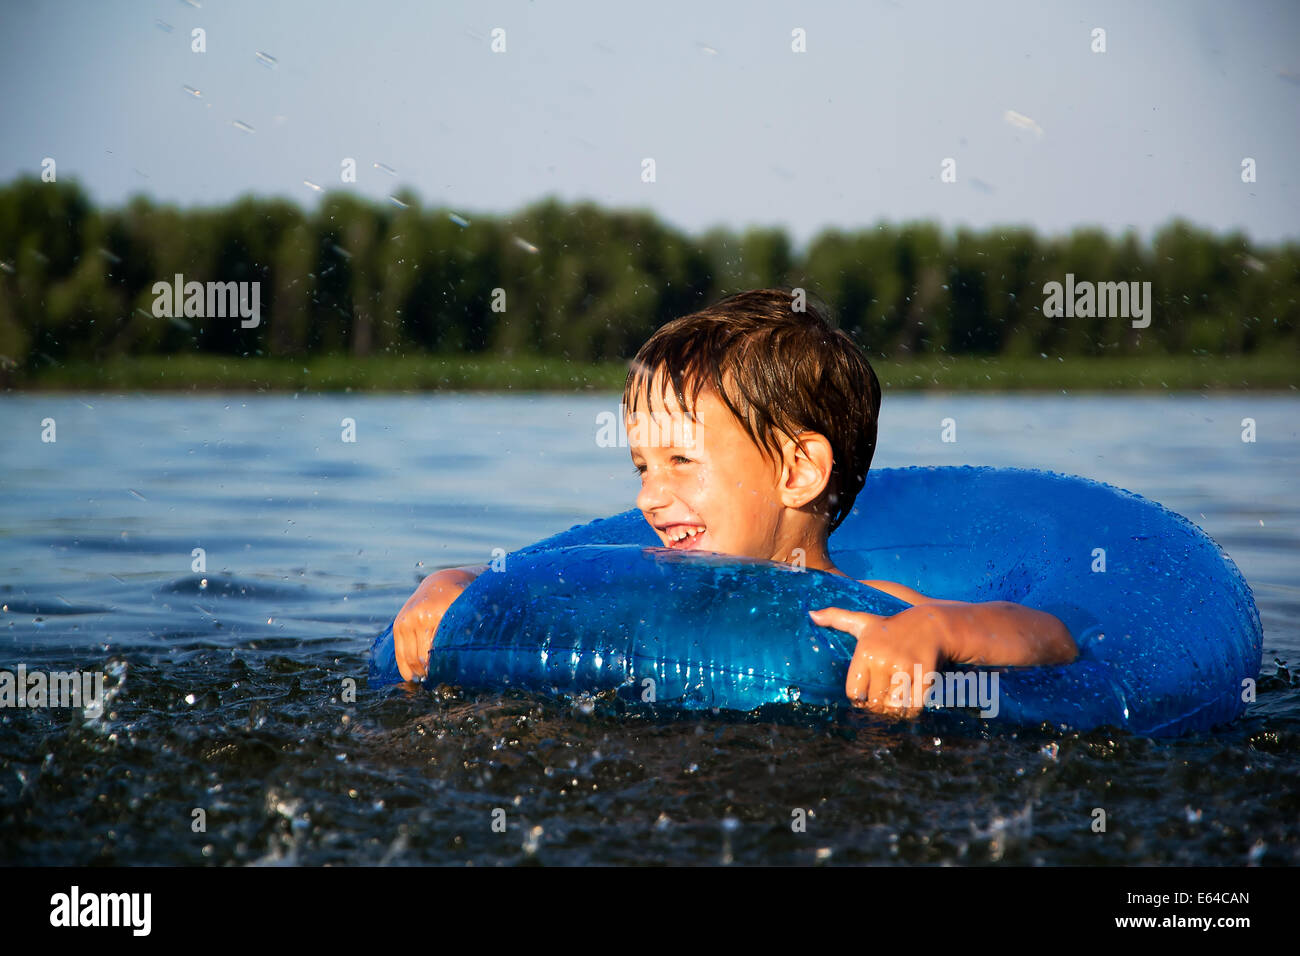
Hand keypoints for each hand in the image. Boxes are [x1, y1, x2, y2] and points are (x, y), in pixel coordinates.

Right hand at [393, 566, 482, 680]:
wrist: (440, 584)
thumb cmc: (460, 601)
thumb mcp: (469, 609)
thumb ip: (474, 627)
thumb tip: (482, 657)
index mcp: (439, 613)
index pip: (439, 650)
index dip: (444, 667)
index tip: (450, 676)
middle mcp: (419, 617)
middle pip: (423, 657)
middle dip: (431, 672)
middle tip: (440, 681)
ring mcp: (406, 620)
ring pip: (410, 657)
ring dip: (418, 672)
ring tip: (428, 681)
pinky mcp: (399, 624)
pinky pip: (399, 652)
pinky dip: (404, 667)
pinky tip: (411, 677)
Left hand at [808, 605, 949, 715]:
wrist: (931, 624)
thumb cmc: (890, 626)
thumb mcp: (863, 621)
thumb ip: (836, 618)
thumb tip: (811, 614)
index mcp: (866, 652)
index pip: (854, 692)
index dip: (859, 697)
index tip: (865, 694)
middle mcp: (883, 660)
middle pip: (874, 703)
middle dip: (877, 705)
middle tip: (881, 700)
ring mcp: (905, 669)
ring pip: (893, 707)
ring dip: (893, 710)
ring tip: (893, 703)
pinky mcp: (925, 676)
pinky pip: (914, 707)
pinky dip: (910, 711)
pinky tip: (908, 703)